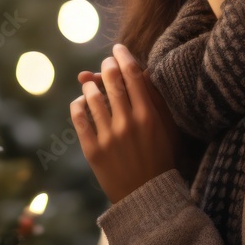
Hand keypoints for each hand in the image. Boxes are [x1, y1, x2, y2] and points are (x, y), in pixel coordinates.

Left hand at [71, 44, 180, 203]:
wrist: (146, 196)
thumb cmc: (159, 157)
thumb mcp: (166, 127)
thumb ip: (154, 98)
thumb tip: (139, 70)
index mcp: (149, 115)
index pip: (133, 74)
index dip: (122, 56)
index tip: (117, 49)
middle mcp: (128, 123)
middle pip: (111, 79)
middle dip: (106, 65)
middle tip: (106, 64)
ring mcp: (109, 137)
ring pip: (91, 95)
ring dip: (90, 85)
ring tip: (93, 85)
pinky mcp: (92, 150)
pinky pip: (78, 117)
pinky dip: (78, 104)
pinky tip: (82, 102)